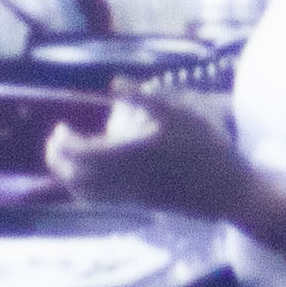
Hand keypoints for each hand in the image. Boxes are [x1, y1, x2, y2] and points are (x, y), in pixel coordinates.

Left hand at [44, 84, 253, 222]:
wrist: (229, 191)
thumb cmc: (208, 149)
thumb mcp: (180, 114)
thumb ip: (143, 98)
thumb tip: (113, 83)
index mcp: (129, 156)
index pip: (79, 153)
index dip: (63, 142)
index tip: (61, 127)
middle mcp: (124, 180)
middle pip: (74, 177)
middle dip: (57, 160)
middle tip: (57, 141)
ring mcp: (131, 195)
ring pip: (85, 193)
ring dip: (68, 176)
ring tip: (68, 158)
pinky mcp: (141, 204)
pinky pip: (102, 200)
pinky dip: (86, 189)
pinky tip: (94, 175)